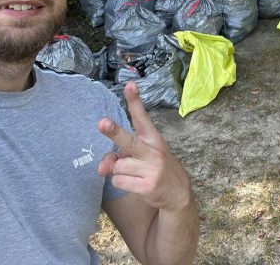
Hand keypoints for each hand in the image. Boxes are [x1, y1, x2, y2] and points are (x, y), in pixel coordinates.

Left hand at [98, 83, 191, 210]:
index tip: (130, 85)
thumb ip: (118, 156)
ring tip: (134, 173)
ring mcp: (151, 169)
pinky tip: (135, 184)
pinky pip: (119, 181)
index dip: (135, 102)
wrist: (177, 193)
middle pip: (129, 141)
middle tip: (102, 122)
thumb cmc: (154, 168)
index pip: (142, 118)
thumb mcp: (141, 158)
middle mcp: (153, 151)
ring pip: (117, 166)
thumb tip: (102, 168)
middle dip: (114, 132)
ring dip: (119, 171)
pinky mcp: (147, 186)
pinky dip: (122, 183)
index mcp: (153, 139)